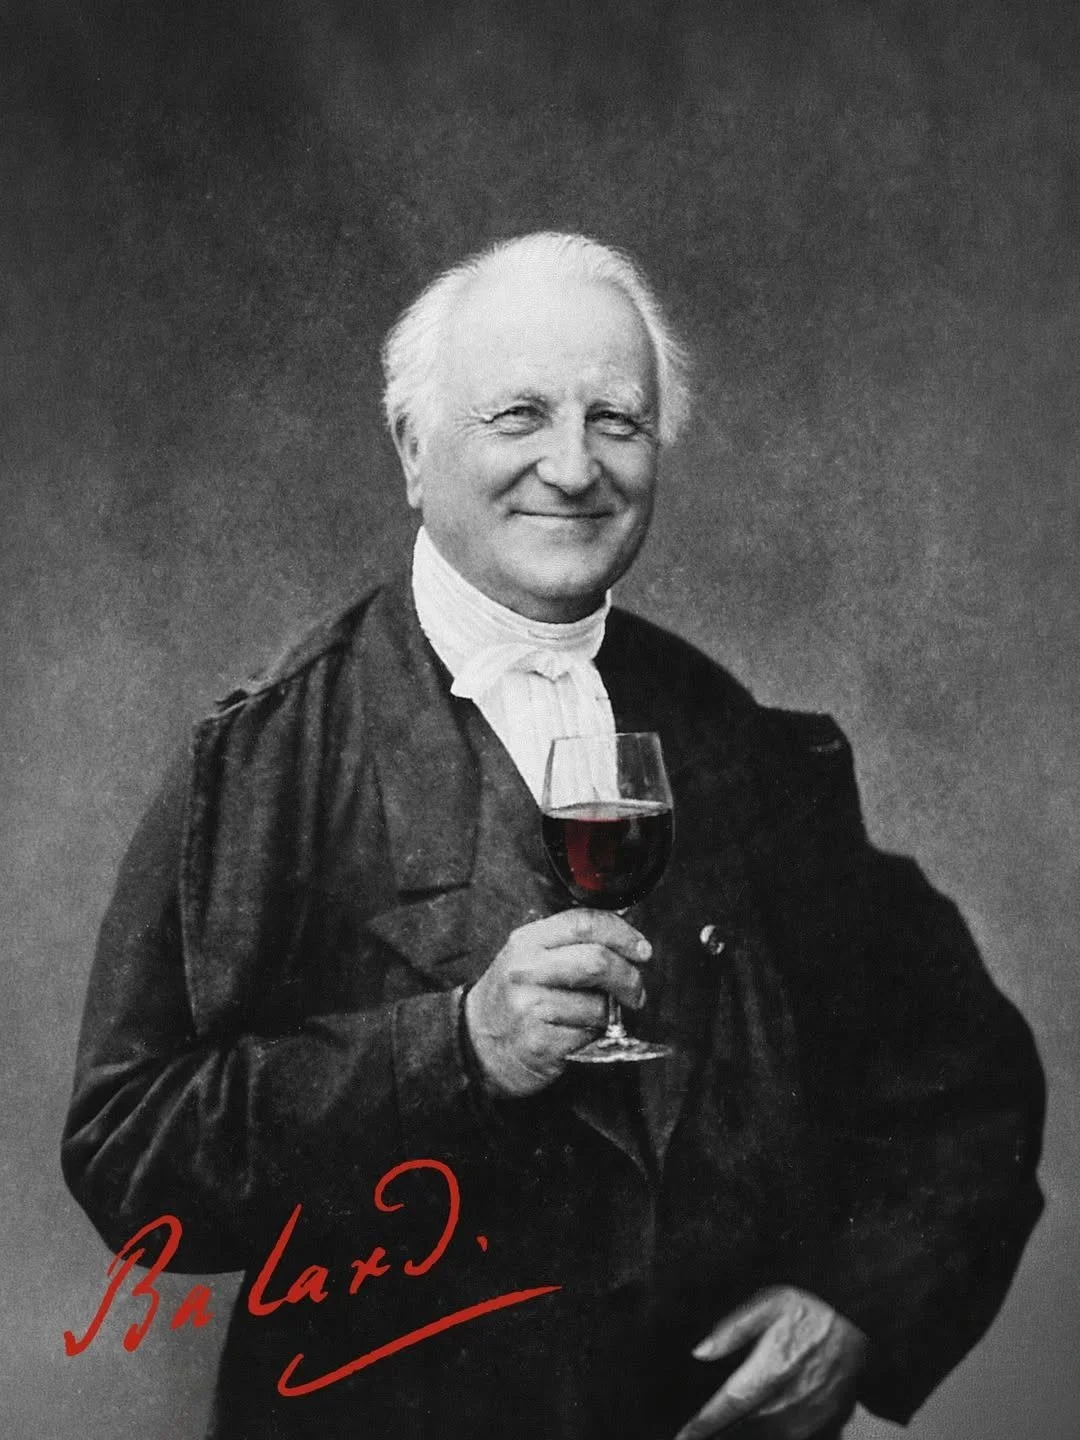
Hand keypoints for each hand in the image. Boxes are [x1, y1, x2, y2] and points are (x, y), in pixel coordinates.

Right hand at [464, 909, 650, 1095]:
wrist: (476, 1043)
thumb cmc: (513, 998)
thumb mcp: (531, 958)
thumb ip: (571, 943)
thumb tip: (624, 932)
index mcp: (527, 941)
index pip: (583, 923)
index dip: (622, 934)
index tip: (642, 950)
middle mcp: (526, 969)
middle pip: (597, 961)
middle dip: (628, 978)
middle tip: (636, 991)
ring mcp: (530, 1006)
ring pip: (597, 1005)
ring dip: (607, 1014)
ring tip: (592, 1017)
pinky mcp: (538, 1041)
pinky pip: (587, 1035)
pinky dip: (592, 1037)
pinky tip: (575, 1034)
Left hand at [674, 1288, 867, 1439]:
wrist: (863, 1319)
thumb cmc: (813, 1307)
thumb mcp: (768, 1303)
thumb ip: (732, 1331)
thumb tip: (700, 1352)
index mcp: (767, 1373)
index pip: (724, 1409)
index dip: (699, 1427)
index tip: (681, 1438)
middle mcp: (786, 1403)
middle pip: (742, 1433)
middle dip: (717, 1436)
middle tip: (694, 1437)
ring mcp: (807, 1418)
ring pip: (766, 1439)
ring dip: (743, 1437)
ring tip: (722, 1434)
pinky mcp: (825, 1422)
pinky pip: (791, 1439)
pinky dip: (771, 1436)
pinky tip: (760, 1429)